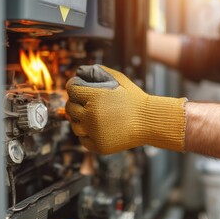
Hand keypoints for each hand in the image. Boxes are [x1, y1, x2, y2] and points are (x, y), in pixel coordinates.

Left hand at [65, 65, 186, 153]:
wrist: (149, 121)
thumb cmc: (134, 99)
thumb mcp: (119, 79)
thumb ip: (99, 72)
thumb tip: (80, 72)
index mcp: (94, 97)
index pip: (71, 89)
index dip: (73, 86)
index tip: (77, 88)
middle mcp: (91, 115)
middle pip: (70, 108)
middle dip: (75, 103)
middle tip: (84, 103)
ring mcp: (94, 132)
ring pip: (74, 126)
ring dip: (79, 120)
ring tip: (91, 116)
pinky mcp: (99, 146)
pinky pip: (83, 140)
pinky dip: (86, 135)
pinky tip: (95, 128)